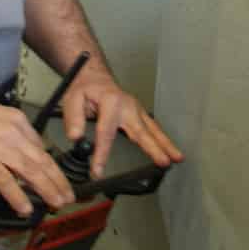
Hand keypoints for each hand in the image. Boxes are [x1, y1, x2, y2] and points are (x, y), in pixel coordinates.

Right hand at [0, 93, 72, 216]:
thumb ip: (9, 130)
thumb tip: (17, 147)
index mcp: (17, 121)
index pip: (40, 146)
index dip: (50, 165)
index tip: (56, 177)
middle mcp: (14, 133)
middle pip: (43, 160)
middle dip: (58, 180)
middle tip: (67, 194)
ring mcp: (1, 148)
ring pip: (31, 171)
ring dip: (47, 189)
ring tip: (56, 202)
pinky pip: (6, 182)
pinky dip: (17, 196)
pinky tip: (25, 207)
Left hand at [59, 60, 181, 177]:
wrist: (95, 78)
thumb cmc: (85, 89)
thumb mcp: (72, 99)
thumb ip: (73, 118)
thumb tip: (76, 137)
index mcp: (111, 102)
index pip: (106, 133)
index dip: (102, 154)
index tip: (98, 171)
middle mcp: (128, 106)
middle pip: (141, 131)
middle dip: (153, 148)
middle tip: (163, 162)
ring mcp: (137, 109)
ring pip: (153, 129)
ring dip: (165, 144)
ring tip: (176, 158)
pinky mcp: (140, 114)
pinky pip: (153, 128)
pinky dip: (163, 139)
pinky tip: (170, 151)